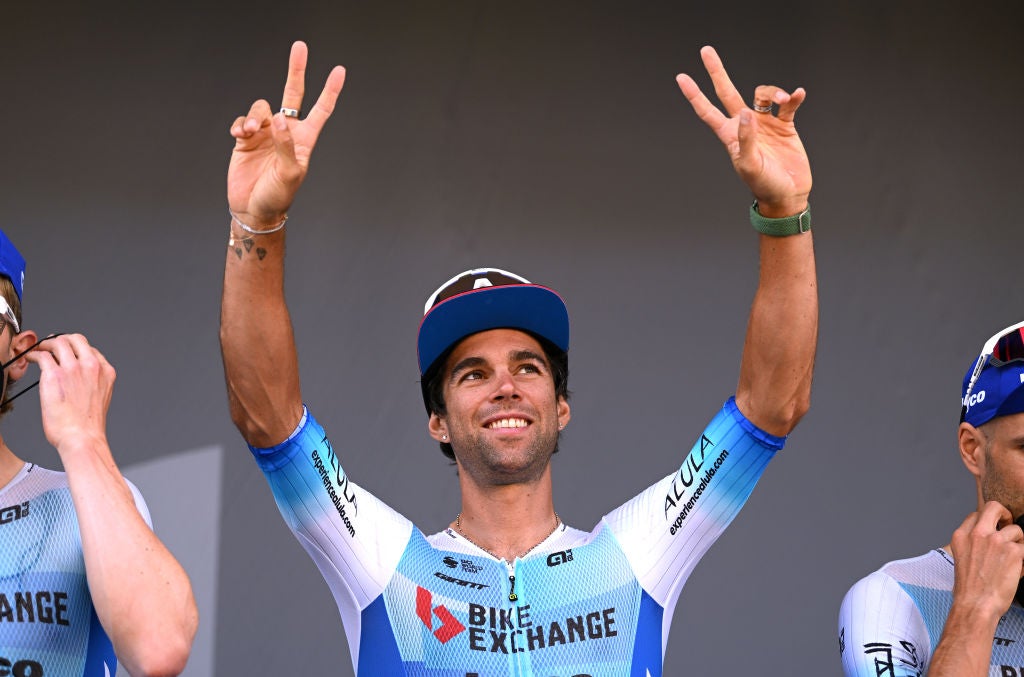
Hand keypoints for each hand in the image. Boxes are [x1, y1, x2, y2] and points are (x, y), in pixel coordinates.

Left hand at [23, 334, 114, 452]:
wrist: (82, 437)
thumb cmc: (89, 425)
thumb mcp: (101, 397)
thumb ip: (93, 382)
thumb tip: (78, 379)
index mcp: (105, 371)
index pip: (90, 349)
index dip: (76, 349)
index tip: (67, 352)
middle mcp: (91, 366)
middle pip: (76, 339)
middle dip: (62, 340)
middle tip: (52, 345)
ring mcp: (73, 369)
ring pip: (58, 342)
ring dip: (47, 344)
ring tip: (40, 349)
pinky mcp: (54, 375)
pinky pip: (42, 355)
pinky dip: (34, 354)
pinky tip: (32, 359)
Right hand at [227, 41, 345, 226]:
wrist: (253, 209)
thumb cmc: (278, 196)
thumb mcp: (289, 174)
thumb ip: (286, 145)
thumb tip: (279, 119)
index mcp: (304, 139)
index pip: (321, 109)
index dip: (330, 90)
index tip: (339, 70)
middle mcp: (286, 132)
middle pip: (292, 94)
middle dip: (296, 70)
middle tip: (300, 46)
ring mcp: (266, 134)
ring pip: (261, 108)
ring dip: (255, 116)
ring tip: (251, 132)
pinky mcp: (246, 140)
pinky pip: (242, 121)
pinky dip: (240, 124)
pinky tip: (240, 135)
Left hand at [676, 46, 810, 216]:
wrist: (787, 195)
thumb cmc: (764, 184)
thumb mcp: (749, 165)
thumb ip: (746, 139)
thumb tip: (745, 113)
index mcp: (730, 135)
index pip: (707, 110)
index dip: (694, 95)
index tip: (681, 77)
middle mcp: (745, 125)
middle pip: (727, 92)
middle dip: (717, 72)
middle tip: (706, 50)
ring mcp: (764, 124)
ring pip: (763, 94)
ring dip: (774, 92)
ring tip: (785, 100)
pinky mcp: (785, 126)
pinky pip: (788, 105)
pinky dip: (793, 98)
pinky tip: (798, 95)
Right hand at [949, 501, 1023, 619]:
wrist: (976, 605)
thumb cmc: (969, 588)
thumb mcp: (961, 558)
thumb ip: (972, 543)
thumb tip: (988, 539)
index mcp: (961, 536)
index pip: (976, 514)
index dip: (987, 521)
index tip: (993, 530)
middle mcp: (977, 534)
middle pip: (994, 507)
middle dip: (1005, 515)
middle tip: (1008, 527)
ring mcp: (996, 541)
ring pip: (1017, 530)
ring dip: (1018, 543)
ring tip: (1013, 560)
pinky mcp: (1014, 552)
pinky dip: (1023, 560)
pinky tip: (1016, 571)